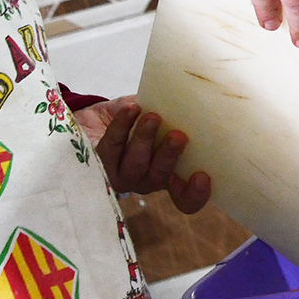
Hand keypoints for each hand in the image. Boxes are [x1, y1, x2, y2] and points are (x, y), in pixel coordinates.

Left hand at [75, 98, 209, 211]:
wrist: (95, 118)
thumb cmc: (136, 118)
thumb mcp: (162, 115)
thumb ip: (178, 115)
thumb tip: (199, 101)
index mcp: (168, 174)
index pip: (184, 197)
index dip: (196, 194)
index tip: (203, 176)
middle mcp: (144, 180)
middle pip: (158, 177)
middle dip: (169, 156)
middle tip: (179, 135)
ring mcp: (119, 176)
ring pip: (134, 165)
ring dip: (145, 139)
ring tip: (153, 117)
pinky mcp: (96, 164)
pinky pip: (111, 146)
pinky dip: (123, 125)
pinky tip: (131, 108)